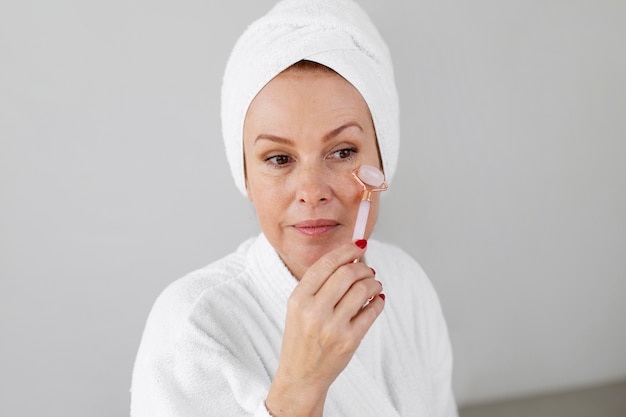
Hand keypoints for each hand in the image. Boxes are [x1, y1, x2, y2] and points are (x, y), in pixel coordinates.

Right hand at [265, 240, 384, 416]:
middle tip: (368, 269)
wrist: (300, 376)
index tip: (357, 245)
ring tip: (373, 285)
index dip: (345, 250)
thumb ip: (319, 284)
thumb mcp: (298, 307)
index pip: (325, 264)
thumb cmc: (301, 337)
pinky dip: (379, 301)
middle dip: (363, 267)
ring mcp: (332, 327)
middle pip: (347, 274)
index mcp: (298, 299)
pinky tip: (377, 300)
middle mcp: (314, 311)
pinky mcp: (349, 340)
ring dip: (373, 283)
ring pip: (362, 290)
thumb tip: (350, 258)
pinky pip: (372, 312)